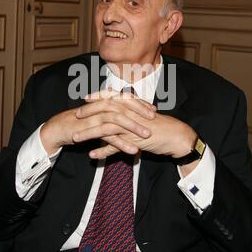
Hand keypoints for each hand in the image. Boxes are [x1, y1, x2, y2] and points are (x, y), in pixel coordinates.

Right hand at [40, 89, 155, 155]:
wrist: (59, 129)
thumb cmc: (80, 122)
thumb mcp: (97, 115)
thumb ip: (111, 113)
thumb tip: (127, 114)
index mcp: (103, 101)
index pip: (124, 98)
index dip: (139, 103)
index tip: (153, 109)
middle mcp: (100, 106)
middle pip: (123, 105)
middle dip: (140, 111)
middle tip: (154, 118)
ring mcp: (94, 117)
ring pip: (118, 119)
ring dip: (134, 127)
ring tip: (147, 135)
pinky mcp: (89, 130)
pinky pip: (108, 137)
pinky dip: (122, 143)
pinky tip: (133, 150)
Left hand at [74, 92, 196, 161]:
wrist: (175, 136)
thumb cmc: (160, 126)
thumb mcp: (143, 116)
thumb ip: (131, 112)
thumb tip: (120, 112)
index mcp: (132, 105)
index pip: (112, 96)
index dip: (98, 96)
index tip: (86, 98)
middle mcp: (130, 113)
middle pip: (105, 110)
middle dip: (89, 112)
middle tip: (76, 115)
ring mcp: (131, 127)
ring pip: (105, 128)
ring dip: (89, 133)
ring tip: (76, 138)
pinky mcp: (133, 141)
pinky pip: (115, 146)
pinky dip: (103, 151)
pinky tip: (92, 155)